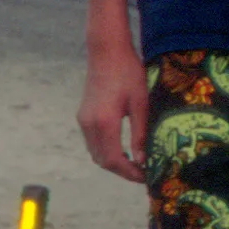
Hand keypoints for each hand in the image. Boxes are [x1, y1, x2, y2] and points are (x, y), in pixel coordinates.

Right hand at [79, 45, 150, 182]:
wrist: (107, 52)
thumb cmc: (129, 73)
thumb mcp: (141, 104)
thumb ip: (140, 134)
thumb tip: (142, 160)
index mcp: (104, 122)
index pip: (113, 160)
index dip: (129, 173)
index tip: (146, 176)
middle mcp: (89, 124)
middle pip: (102, 160)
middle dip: (122, 171)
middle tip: (143, 173)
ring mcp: (83, 120)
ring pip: (96, 153)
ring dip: (113, 163)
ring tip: (135, 164)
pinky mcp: (83, 115)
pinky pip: (93, 142)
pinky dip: (106, 152)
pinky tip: (123, 150)